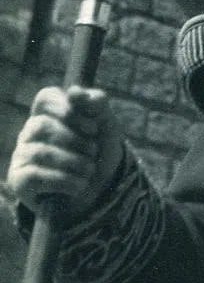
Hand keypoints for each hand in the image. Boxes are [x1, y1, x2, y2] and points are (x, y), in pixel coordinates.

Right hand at [6, 86, 123, 219]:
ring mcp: (22, 155)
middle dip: (76, 141)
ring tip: (89, 170)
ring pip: (40, 152)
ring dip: (73, 163)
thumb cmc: (100, 151)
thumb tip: (74, 91)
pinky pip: (34, 176)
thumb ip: (96, 102)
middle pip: (42, 125)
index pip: (45, 98)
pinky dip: (64, 181)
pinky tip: (78, 185)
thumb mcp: (106, 124)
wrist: (100, 191)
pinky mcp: (18, 180)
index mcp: (49, 112)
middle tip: (93, 152)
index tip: (91, 126)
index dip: (66, 108)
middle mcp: (30, 132)